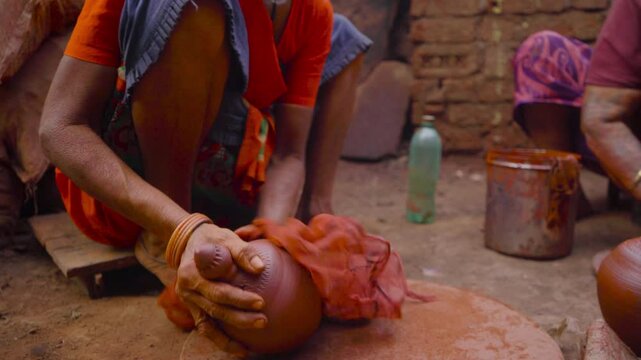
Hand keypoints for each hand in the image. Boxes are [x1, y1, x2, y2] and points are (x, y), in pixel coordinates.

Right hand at [175, 223, 266, 354]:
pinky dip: (220, 340)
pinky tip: (239, 349)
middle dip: (240, 319)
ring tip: (248, 349)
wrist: (189, 242)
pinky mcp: (193, 308)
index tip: (261, 302)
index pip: (218, 290)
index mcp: (192, 273)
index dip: (239, 299)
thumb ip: (243, 252)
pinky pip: (206, 328)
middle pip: (215, 310)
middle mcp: (187, 290)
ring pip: (208, 325)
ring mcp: (189, 301)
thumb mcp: (227, 237)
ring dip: (228, 338)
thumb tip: (260, 268)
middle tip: (263, 321)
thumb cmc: (212, 239)